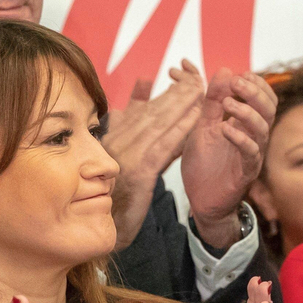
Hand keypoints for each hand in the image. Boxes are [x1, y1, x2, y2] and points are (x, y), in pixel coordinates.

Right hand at [103, 64, 204, 249]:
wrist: (103, 227)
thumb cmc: (110, 193)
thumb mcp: (116, 157)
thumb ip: (127, 124)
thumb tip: (139, 91)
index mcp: (112, 138)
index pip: (142, 110)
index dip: (165, 92)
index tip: (184, 77)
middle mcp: (116, 142)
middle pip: (152, 111)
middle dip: (176, 91)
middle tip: (197, 75)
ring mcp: (125, 157)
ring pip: (158, 124)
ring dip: (181, 104)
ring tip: (200, 88)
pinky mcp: (138, 174)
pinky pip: (162, 147)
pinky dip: (179, 130)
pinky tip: (195, 118)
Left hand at [181, 63, 275, 248]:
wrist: (200, 200)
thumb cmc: (204, 164)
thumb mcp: (203, 125)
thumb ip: (212, 101)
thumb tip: (225, 69)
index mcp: (245, 125)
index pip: (264, 99)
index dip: (256, 84)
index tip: (239, 74)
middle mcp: (253, 138)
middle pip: (268, 110)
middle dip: (255, 93)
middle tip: (237, 82)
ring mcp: (251, 155)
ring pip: (262, 129)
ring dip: (246, 112)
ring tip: (227, 104)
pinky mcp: (245, 173)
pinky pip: (251, 153)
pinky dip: (239, 139)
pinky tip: (225, 129)